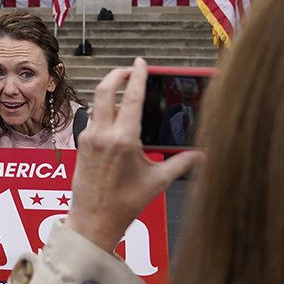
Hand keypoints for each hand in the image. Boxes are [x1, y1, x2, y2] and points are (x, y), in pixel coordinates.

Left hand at [65, 58, 204, 252]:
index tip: (142, 63)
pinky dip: (106, 111)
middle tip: (131, 69)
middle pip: (105, 88)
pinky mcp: (82, 143)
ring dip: (111, 92)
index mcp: (123, 140)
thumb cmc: (123, 204)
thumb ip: (181, 162)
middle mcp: (103, 134)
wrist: (93, 220)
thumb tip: (201, 153)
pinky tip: (117, 117)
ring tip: (126, 91)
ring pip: (98, 102)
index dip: (138, 76)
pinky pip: (94, 118)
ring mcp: (89, 137)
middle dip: (118, 73)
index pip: (131, 98)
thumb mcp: (157, 182)